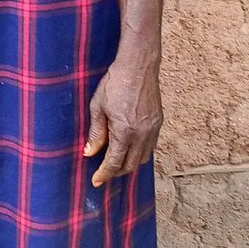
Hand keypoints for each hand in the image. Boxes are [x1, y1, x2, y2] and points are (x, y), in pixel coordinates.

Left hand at [85, 58, 162, 186]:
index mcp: (125, 132)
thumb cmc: (115, 83)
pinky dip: (139, 153)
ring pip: (143, 158)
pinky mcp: (158, 123)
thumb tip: (90, 152)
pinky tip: (129, 148)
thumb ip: (96, 133)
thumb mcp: (98, 107)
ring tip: (116, 162)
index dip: (104, 174)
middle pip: (130, 165)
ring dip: (129, 164)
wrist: (138, 66)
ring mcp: (153, 130)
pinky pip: (150, 146)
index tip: (96, 181)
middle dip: (116, 172)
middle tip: (104, 173)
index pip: (115, 162)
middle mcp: (142, 135)